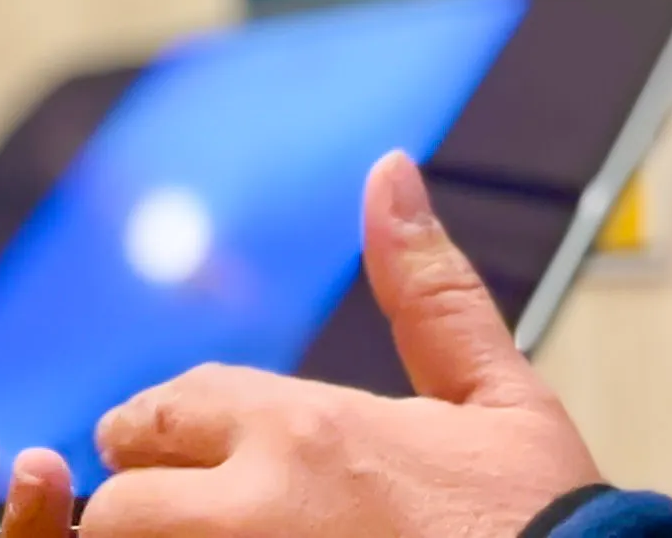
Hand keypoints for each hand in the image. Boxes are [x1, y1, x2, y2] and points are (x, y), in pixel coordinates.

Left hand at [83, 150, 605, 537]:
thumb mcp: (501, 402)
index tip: (149, 446)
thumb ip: (430, 291)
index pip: (175, 409)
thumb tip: (389, 171)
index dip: (158, 428)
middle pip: (121, 506)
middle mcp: (260, 513)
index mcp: (312, 436)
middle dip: (134, 507)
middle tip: (154, 515)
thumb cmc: (550, 531)